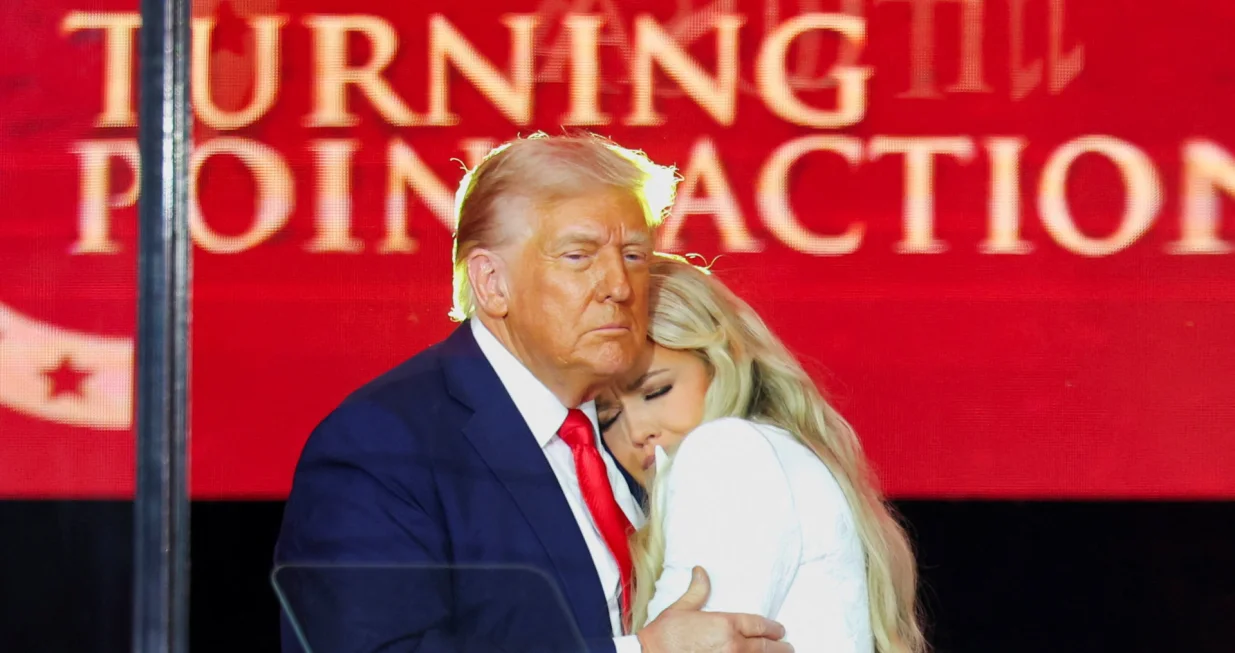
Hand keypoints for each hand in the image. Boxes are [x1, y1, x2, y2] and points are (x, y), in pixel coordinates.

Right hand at [636, 566, 791, 652]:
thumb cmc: (665, 636)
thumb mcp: (681, 609)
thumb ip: (697, 591)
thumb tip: (701, 571)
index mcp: (726, 624)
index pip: (759, 625)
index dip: (773, 629)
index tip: (780, 631)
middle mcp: (733, 646)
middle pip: (766, 647)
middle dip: (779, 647)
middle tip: (788, 648)